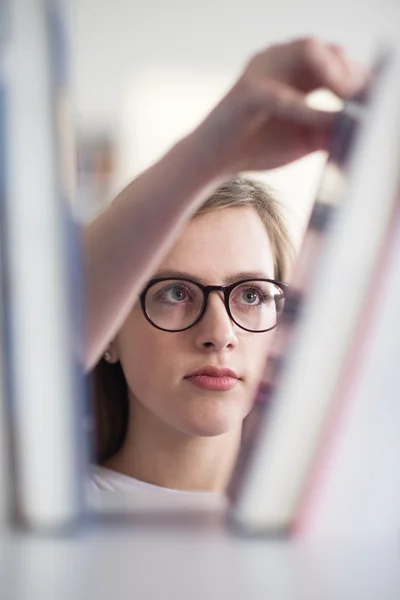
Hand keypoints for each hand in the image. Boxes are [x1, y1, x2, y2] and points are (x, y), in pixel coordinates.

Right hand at [192, 38, 367, 174]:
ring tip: (347, 98)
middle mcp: (279, 61)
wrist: (213, 161)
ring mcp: (261, 70)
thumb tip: (361, 128)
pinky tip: (322, 121)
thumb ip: (330, 131)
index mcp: (294, 71)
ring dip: (334, 72)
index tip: (374, 97)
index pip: (334, 59)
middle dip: (349, 70)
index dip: (357, 75)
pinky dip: (305, 108)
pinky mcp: (246, 91)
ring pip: (307, 50)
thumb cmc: (256, 147)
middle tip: (363, 97)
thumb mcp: (304, 140)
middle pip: (326, 47)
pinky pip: (282, 93)